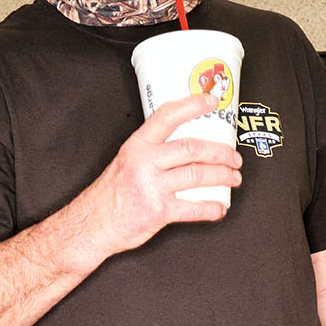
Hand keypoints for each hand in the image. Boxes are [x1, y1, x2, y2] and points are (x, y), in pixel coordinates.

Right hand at [83, 92, 241, 256]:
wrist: (93, 224)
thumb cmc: (111, 194)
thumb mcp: (126, 160)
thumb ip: (152, 151)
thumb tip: (186, 144)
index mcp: (137, 146)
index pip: (167, 116)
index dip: (192, 106)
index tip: (211, 101)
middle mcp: (145, 163)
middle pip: (192, 148)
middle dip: (220, 153)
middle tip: (233, 157)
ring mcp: (152, 187)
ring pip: (198, 175)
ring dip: (222, 176)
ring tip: (233, 178)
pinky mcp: (159, 211)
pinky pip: (194, 208)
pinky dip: (212, 208)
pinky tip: (219, 207)